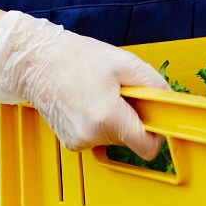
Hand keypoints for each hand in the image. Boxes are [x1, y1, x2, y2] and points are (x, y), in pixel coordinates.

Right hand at [0, 11, 169, 158]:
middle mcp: (92, 135)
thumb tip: (169, 101)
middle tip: (118, 94)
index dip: (156, 134)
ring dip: (113, 120)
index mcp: (108, 117)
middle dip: (131, 118)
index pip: (147, 147)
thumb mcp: (124, 62)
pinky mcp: (70, 142)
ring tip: (98, 95)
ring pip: (113, 139)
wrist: (36, 61)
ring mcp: (79, 141)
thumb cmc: (75, 58)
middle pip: (130, 140)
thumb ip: (154, 84)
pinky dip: (96, 123)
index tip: (153, 119)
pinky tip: (85, 103)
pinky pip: (96, 137)